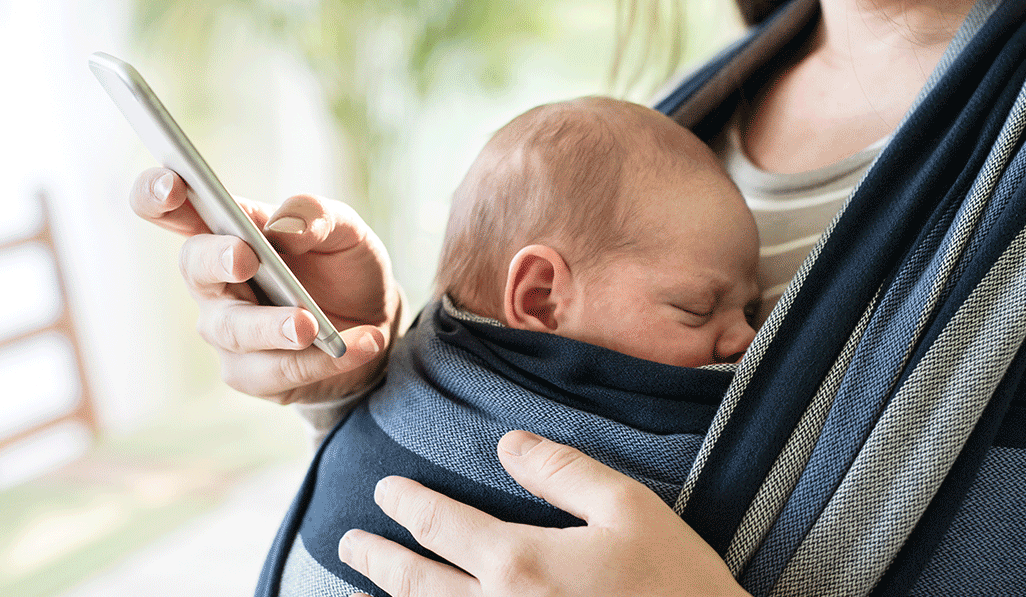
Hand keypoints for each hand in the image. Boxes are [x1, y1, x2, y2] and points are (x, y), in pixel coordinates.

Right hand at [129, 168, 399, 403]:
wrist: (375, 322)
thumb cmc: (343, 266)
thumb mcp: (346, 230)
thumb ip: (317, 216)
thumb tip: (286, 228)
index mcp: (227, 230)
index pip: (172, 208)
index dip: (157, 195)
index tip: (172, 186)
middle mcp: (215, 280)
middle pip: (194, 267)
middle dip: (218, 261)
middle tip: (246, 258)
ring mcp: (227, 329)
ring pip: (235, 330)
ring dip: (275, 326)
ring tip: (311, 325)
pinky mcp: (251, 374)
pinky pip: (277, 371)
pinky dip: (321, 360)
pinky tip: (362, 344)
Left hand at [338, 431, 747, 596]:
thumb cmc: (677, 586)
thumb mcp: (629, 509)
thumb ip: (562, 471)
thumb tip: (508, 443)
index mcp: (519, 563)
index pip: (442, 525)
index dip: (408, 505)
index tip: (386, 492)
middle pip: (416, 585)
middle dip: (378, 560)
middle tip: (349, 543)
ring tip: (360, 592)